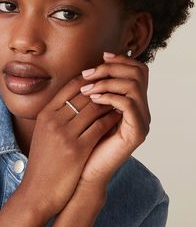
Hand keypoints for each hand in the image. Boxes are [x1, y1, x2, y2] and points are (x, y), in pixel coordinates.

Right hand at [19, 74, 119, 217]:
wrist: (37, 192)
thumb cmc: (43, 161)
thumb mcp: (44, 132)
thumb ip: (57, 114)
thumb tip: (75, 99)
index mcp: (45, 114)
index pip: (70, 87)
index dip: (88, 80)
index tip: (100, 79)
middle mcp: (53, 120)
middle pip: (83, 94)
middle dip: (101, 89)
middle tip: (115, 86)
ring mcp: (64, 134)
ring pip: (93, 108)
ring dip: (109, 103)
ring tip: (119, 100)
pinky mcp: (77, 149)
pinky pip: (99, 126)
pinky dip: (110, 119)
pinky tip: (118, 117)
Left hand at [78, 53, 150, 186]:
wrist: (85, 170)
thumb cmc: (86, 139)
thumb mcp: (91, 109)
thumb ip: (98, 90)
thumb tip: (93, 68)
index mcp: (133, 102)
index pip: (137, 70)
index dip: (121, 60)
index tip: (102, 56)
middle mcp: (142, 109)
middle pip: (138, 73)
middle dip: (111, 68)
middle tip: (89, 73)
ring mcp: (142, 120)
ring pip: (133, 86)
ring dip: (107, 82)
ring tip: (86, 88)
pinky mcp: (137, 132)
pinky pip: (128, 104)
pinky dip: (109, 96)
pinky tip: (92, 98)